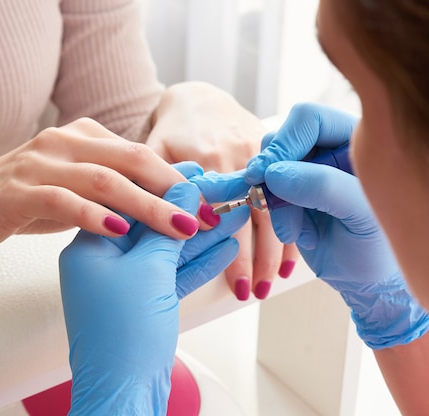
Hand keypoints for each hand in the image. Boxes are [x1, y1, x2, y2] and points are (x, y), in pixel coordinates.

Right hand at [0, 118, 201, 269]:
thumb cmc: (19, 201)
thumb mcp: (71, 189)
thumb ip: (110, 189)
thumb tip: (162, 200)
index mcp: (81, 137)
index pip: (141, 154)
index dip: (178, 180)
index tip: (207, 207)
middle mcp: (63, 142)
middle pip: (131, 161)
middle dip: (173, 191)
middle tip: (205, 218)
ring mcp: (38, 164)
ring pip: (103, 180)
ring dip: (146, 205)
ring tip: (177, 228)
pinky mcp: (16, 191)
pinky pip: (62, 200)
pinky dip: (93, 215)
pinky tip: (119, 230)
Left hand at [59, 181, 247, 415]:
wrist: (123, 394)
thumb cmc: (123, 334)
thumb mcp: (148, 270)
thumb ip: (168, 227)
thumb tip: (184, 191)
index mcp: (89, 247)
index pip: (127, 202)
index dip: (162, 185)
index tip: (193, 171)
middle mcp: (103, 264)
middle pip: (151, 226)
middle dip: (187, 211)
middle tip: (220, 190)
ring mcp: (123, 286)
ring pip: (166, 252)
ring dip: (200, 237)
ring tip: (234, 215)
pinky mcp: (142, 306)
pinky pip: (171, 276)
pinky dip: (196, 264)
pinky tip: (224, 247)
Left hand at [148, 81, 298, 300]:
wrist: (198, 98)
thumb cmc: (171, 132)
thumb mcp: (155, 153)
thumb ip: (155, 184)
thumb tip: (158, 222)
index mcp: (208, 160)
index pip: (221, 216)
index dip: (232, 254)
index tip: (238, 287)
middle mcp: (237, 159)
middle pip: (251, 221)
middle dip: (256, 261)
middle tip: (256, 293)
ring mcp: (258, 158)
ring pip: (270, 213)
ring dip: (272, 252)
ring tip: (270, 284)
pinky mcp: (270, 161)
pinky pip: (282, 199)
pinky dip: (284, 228)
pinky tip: (285, 257)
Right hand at [244, 103, 428, 348]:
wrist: (366, 280)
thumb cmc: (378, 248)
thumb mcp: (361, 215)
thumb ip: (323, 187)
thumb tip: (273, 174)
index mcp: (356, 141)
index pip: (309, 119)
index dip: (285, 141)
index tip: (271, 172)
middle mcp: (328, 151)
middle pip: (280, 140)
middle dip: (273, 174)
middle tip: (268, 198)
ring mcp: (306, 173)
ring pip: (267, 169)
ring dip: (274, 201)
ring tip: (294, 231)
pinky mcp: (290, 196)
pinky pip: (265, 194)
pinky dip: (274, 217)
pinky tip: (296, 235)